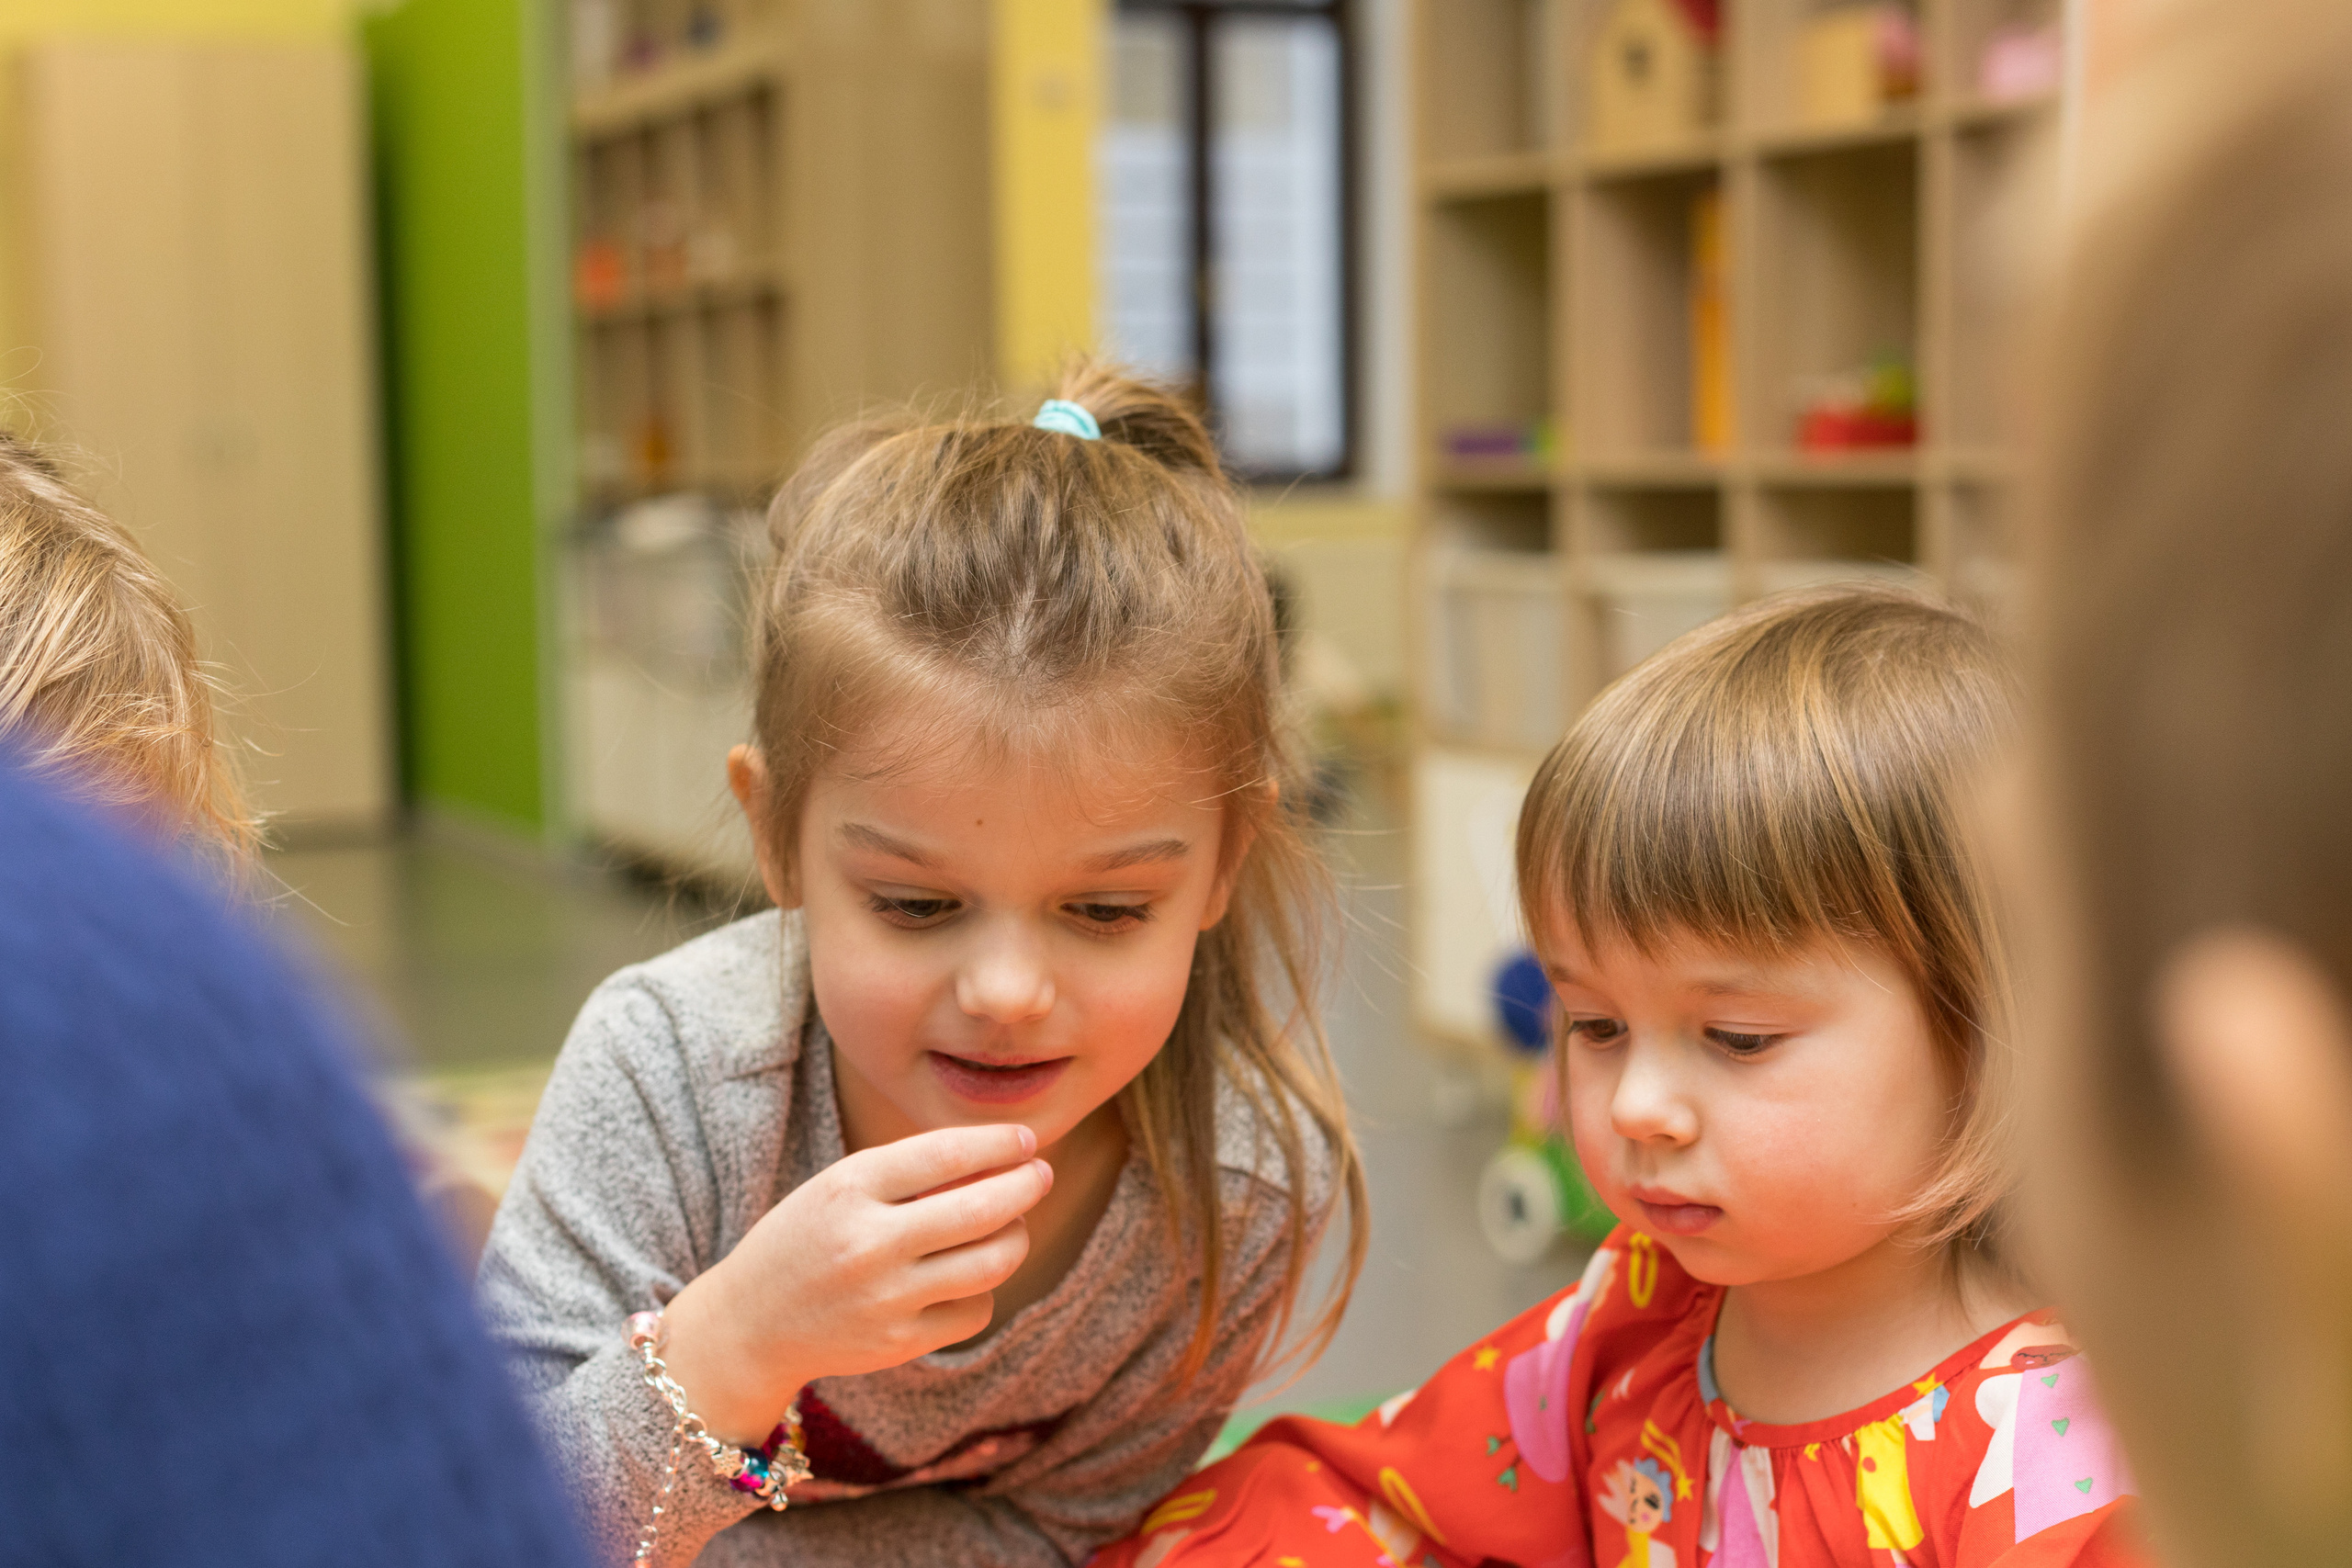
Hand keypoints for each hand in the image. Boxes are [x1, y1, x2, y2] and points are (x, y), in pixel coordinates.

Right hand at [659, 1123, 1052, 1444]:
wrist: (750, 1325)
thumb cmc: (807, 1240)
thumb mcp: (837, 1187)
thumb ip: (907, 1171)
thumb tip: (998, 1157)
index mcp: (848, 1189)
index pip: (946, 1153)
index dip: (998, 1143)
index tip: (1026, 1139)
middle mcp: (869, 1243)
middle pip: (981, 1209)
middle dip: (1026, 1186)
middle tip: (1041, 1175)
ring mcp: (886, 1298)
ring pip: (991, 1262)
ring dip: (1016, 1236)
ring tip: (1012, 1224)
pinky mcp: (900, 1343)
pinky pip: (975, 1310)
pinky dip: (983, 1288)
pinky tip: (969, 1275)